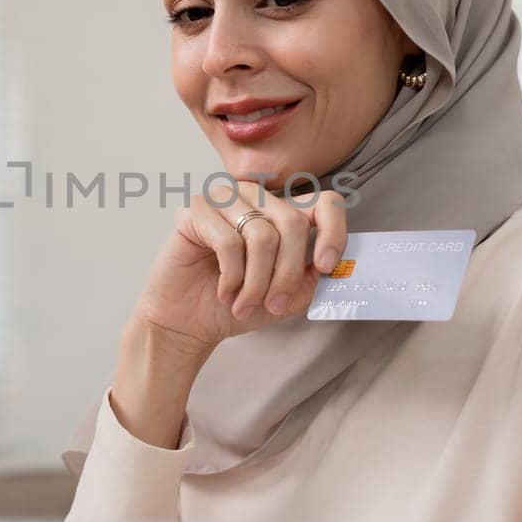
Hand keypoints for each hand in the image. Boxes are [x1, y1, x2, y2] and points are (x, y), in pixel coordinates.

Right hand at [107, 180, 347, 448]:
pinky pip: (229, 242)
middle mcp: (256, 197)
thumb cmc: (234, 306)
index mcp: (282, 211)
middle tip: (273, 305)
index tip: (324, 267)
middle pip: (293, 223)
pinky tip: (223, 291)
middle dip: (286, 274)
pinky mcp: (196, 210)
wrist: (187, 324)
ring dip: (256, 282)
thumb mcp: (285, 298)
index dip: (333, 232)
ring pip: (262, 235)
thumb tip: (332, 266)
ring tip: (243, 304)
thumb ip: (310, 278)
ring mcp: (225, 199)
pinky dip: (231, 277)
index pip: (324, 203)